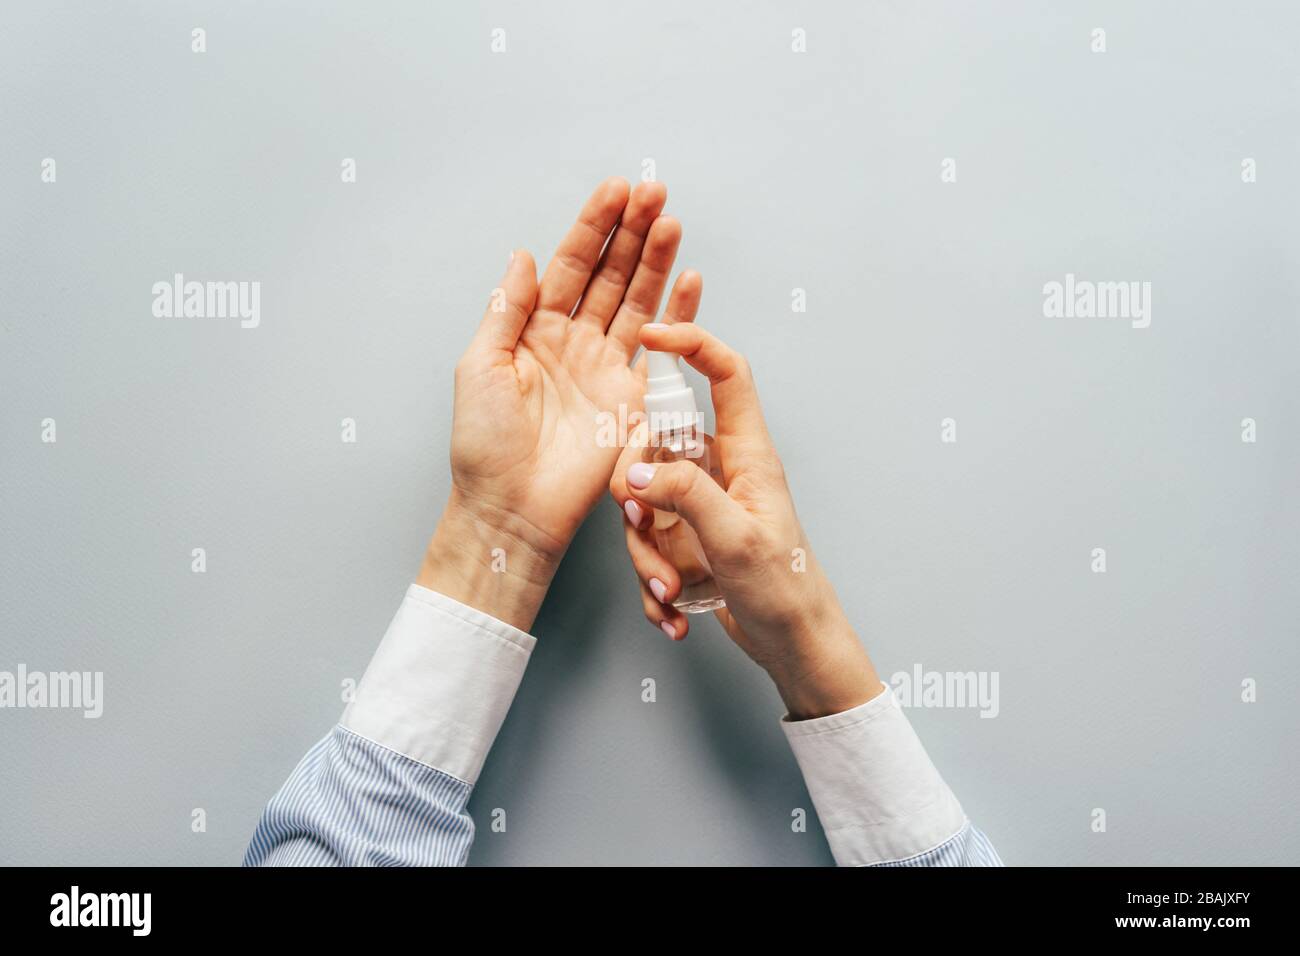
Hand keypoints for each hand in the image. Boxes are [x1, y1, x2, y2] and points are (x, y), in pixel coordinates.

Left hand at [419, 178, 702, 631]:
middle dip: (632, 232)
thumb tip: (523, 256)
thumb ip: (506, 310)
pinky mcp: (631, 398)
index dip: (593, 227)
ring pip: (636, 301)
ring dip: (656, 261)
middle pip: (609, 274)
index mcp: (533, 330)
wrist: (512, 507)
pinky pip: (658, 348)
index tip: (615, 191)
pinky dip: (678, 315)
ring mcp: (605, 368)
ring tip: (673, 221)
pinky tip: (689, 280)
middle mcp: (573, 342)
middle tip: (655, 193)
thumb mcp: (479, 367)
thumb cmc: (484, 446)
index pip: (569, 265)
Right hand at [609, 323, 881, 718]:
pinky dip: (653, 583)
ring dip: (646, 553)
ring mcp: (701, 507)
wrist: (796, 646)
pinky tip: (672, 613)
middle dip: (637, 490)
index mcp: (747, 455)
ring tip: (672, 589)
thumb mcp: (737, 540)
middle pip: (657, 444)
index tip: (651, 335)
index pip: (726, 375)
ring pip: (644, 503)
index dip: (691, 343)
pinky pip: (650, 547)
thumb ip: (686, 495)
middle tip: (642, 525)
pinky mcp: (688, 540)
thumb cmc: (786, 591)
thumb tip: (637, 472)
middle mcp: (721, 473)